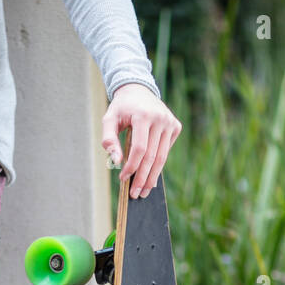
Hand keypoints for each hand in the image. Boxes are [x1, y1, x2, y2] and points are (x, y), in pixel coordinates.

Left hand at [101, 83, 181, 198]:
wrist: (138, 90)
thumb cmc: (121, 108)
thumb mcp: (109, 119)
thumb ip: (109, 139)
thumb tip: (117, 162)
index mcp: (143, 115)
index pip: (139, 149)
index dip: (132, 166)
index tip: (123, 179)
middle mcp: (160, 118)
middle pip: (152, 156)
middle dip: (143, 177)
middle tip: (136, 194)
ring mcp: (170, 122)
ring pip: (162, 157)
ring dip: (153, 177)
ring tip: (144, 191)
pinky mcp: (175, 126)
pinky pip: (166, 151)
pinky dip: (158, 165)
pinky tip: (151, 176)